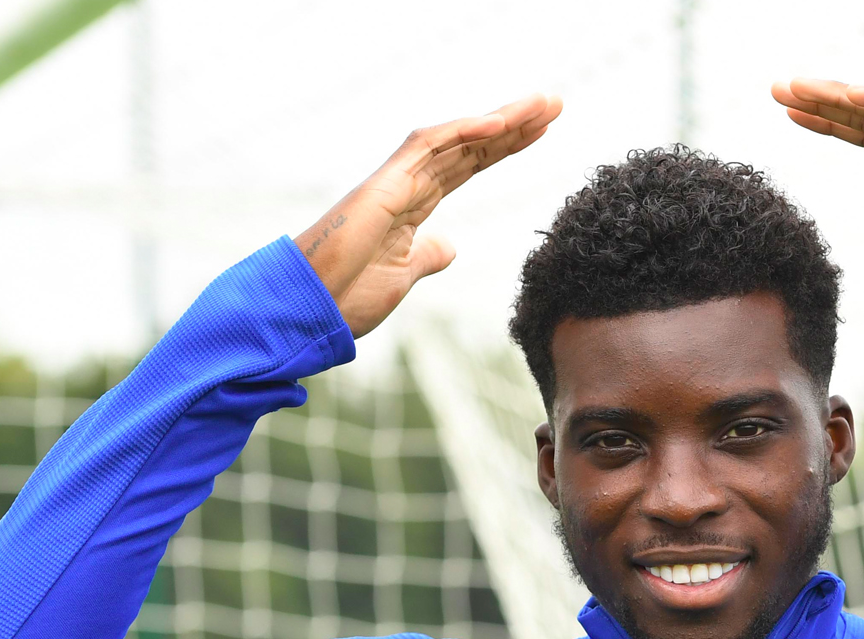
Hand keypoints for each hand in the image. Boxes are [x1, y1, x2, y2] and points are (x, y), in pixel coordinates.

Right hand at [295, 93, 562, 336]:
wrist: (310, 309)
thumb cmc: (346, 296)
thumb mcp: (405, 276)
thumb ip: (427, 256)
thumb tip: (450, 246)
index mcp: (413, 206)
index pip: (466, 166)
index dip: (502, 148)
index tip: (540, 133)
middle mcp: (406, 185)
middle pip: (468, 146)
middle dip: (513, 125)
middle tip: (553, 104)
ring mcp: (394, 181)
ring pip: (455, 138)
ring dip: (500, 120)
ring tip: (542, 104)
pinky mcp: (384, 185)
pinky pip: (426, 147)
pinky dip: (462, 132)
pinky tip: (499, 123)